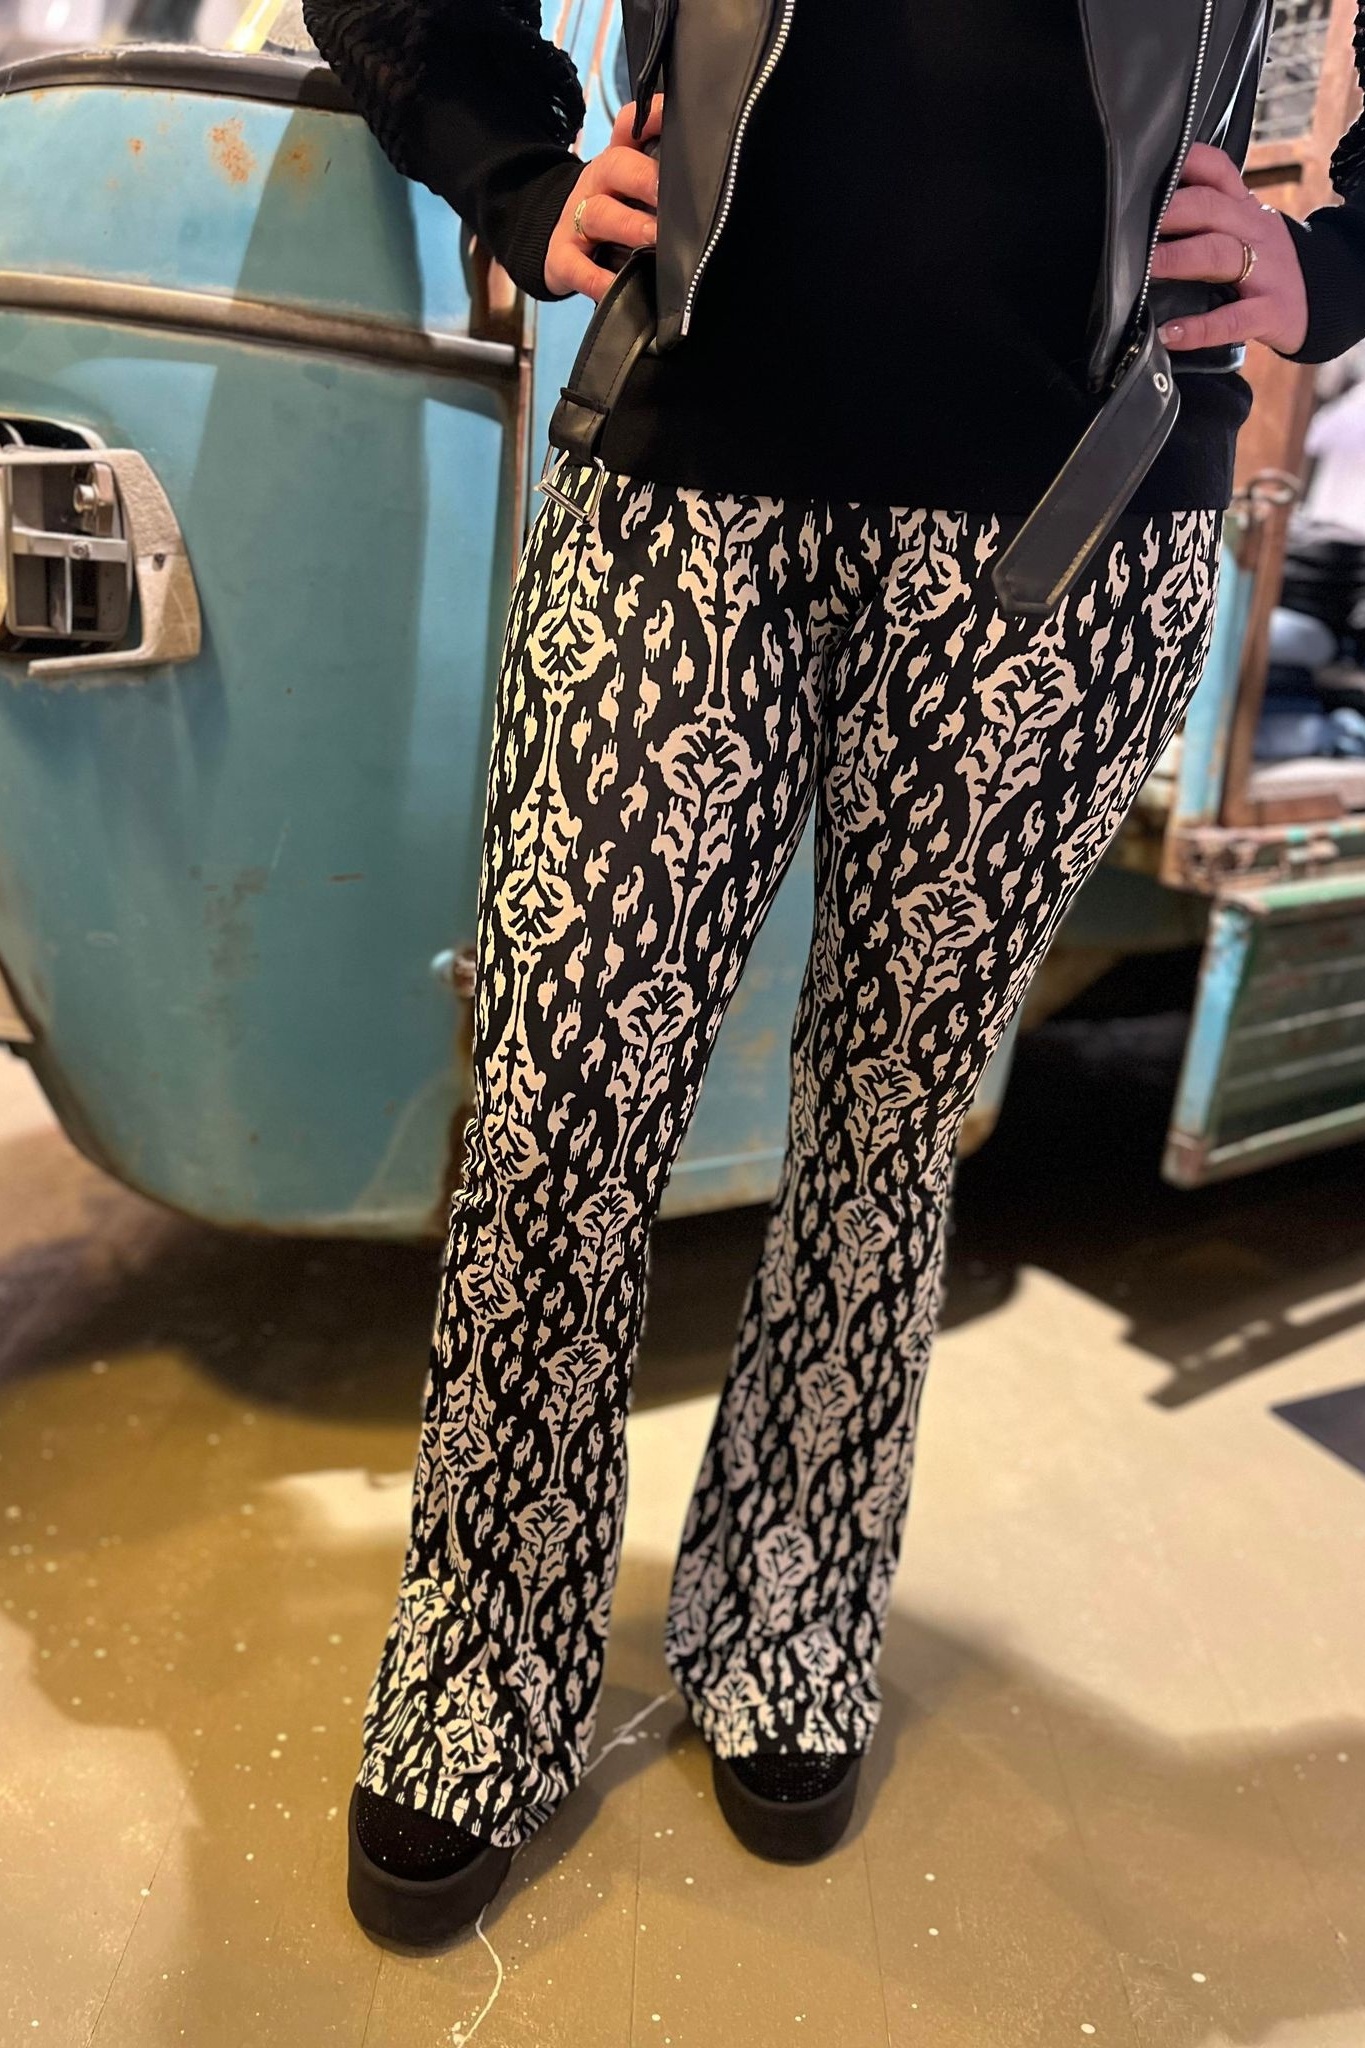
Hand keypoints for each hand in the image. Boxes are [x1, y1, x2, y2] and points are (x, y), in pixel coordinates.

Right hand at [544, 94, 661, 301]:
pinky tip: (617, 285)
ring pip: (600, 214)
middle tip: (670, 197)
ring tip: (654, 239)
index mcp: (618, 161)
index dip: (652, 117)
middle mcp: (597, 183)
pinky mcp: (562, 256)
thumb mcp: (634, 192)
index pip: (630, 125)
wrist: (562, 247)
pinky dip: (597, 278)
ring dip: (629, 226)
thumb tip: (712, 187)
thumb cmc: (615, 218)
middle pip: (617, 166)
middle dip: (645, 179)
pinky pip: (577, 267)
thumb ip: (663, 181)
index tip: (676, 121)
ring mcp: (577, 219)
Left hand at [1151, 142, 1308, 356]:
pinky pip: (1232, 319)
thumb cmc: (1265, 264)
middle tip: (1128, 224)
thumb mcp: (1244, 229)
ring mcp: (1264, 270)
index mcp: (1243, 208)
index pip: (1217, 170)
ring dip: (1177, 259)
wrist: (1323, 298)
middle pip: (1209, 208)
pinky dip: (1199, 329)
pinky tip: (1170, 333)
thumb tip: (1144, 216)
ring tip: (1143, 270)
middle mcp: (1253, 231)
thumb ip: (1205, 217)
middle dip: (1169, 212)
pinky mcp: (1270, 311)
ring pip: (1218, 254)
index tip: (1146, 170)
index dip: (1186, 164)